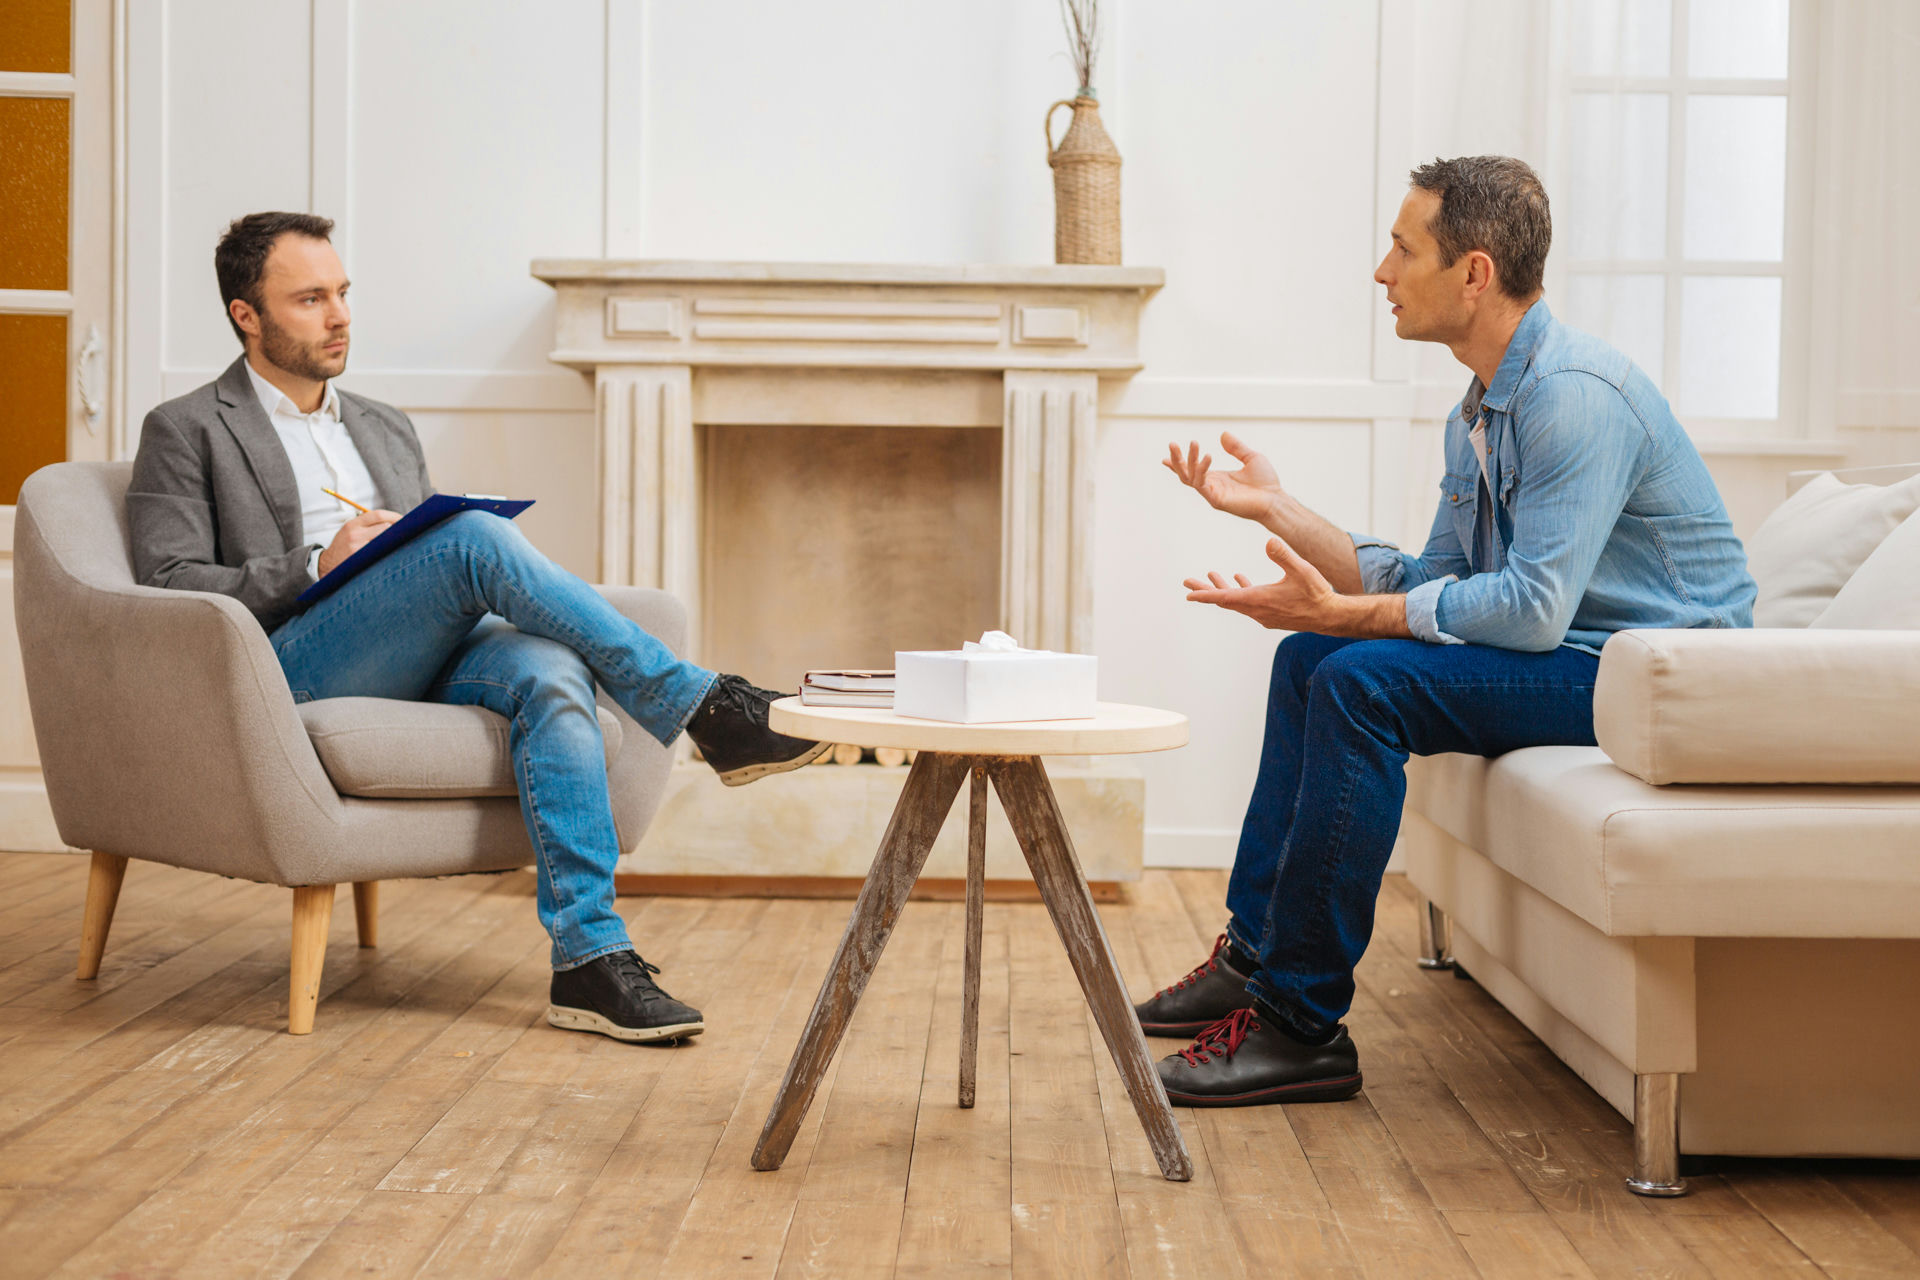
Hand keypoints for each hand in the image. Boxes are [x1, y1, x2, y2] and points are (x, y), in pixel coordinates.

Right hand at [316, 508, 401, 576]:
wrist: (327, 565)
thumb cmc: (343, 547)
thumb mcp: (350, 531)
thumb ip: (367, 524)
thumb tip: (393, 521)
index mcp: (353, 524)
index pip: (377, 514)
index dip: (394, 516)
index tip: (405, 520)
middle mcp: (354, 533)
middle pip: (384, 526)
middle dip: (397, 529)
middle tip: (407, 532)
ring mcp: (357, 547)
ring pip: (384, 540)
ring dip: (394, 541)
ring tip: (399, 543)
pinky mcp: (360, 559)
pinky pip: (380, 553)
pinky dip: (387, 552)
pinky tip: (391, 553)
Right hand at [1163, 431, 1284, 522]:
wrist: (1275, 499)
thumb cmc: (1266, 483)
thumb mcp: (1251, 458)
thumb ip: (1236, 447)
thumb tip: (1223, 434)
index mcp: (1217, 478)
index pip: (1192, 471)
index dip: (1178, 463)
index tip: (1164, 457)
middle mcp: (1212, 486)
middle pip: (1185, 474)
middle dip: (1176, 460)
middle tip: (1172, 444)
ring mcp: (1213, 494)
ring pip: (1190, 478)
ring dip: (1188, 460)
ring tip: (1194, 443)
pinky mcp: (1217, 500)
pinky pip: (1202, 484)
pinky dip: (1202, 469)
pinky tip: (1208, 456)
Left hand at [1183, 536, 1339, 630]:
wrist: (1330, 616)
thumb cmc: (1317, 593)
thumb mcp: (1302, 570)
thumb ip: (1284, 555)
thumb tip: (1268, 541)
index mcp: (1259, 600)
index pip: (1225, 598)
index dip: (1205, 594)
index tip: (1188, 593)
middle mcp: (1257, 610)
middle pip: (1225, 600)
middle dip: (1206, 589)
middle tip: (1187, 583)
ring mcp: (1263, 613)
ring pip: (1236, 600)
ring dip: (1222, 588)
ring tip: (1210, 574)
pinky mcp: (1270, 613)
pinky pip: (1248, 601)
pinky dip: (1240, 590)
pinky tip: (1239, 578)